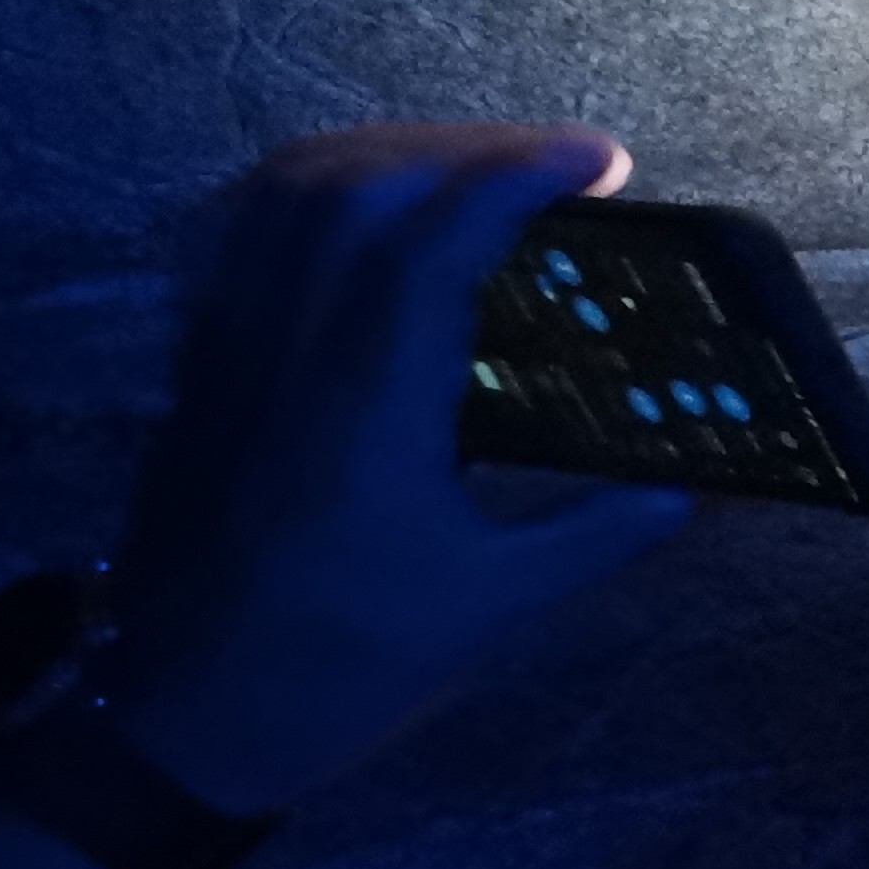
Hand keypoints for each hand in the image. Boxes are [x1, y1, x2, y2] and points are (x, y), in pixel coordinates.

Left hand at [101, 127, 691, 813]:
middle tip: (558, 167)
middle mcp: (290, 355)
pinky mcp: (199, 368)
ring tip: (471, 168)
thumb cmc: (338, 668)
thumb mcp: (486, 609)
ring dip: (391, 153)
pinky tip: (367, 213)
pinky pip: (243, 234)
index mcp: (368, 408)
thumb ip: (592, 536)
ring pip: (289, 194)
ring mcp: (230, 353)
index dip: (519, 176)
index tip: (601, 161)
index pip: (435, 241)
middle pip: (363, 187)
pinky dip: (313, 190)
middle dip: (470, 149)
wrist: (178, 719)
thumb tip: (691, 492)